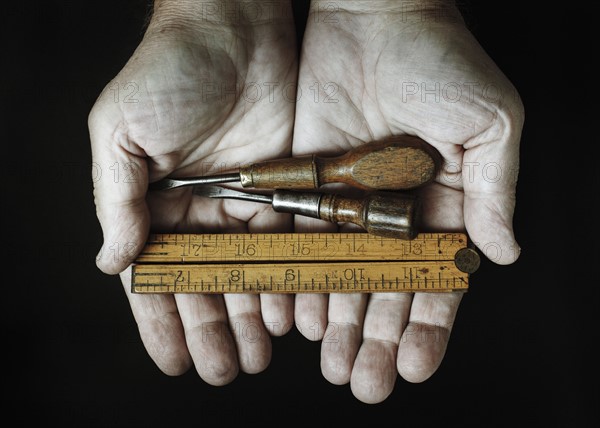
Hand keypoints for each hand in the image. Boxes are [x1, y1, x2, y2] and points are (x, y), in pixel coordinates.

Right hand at [89, 0, 297, 383]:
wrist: (234, 23)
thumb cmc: (168, 69)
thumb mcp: (121, 132)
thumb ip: (115, 200)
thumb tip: (110, 262)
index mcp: (153, 201)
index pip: (154, 275)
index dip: (162, 322)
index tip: (174, 362)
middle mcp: (197, 207)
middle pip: (205, 283)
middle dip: (213, 329)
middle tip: (225, 370)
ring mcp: (241, 199)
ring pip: (248, 271)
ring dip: (252, 314)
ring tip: (260, 355)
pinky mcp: (282, 186)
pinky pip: (286, 241)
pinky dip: (288, 277)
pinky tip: (293, 311)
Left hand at [292, 1, 523, 402]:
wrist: (375, 15)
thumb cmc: (441, 60)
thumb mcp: (489, 123)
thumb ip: (495, 191)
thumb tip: (507, 253)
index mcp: (445, 206)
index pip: (437, 280)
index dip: (427, 326)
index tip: (412, 366)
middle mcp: (397, 213)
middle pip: (385, 289)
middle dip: (374, 337)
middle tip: (362, 381)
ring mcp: (351, 203)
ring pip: (341, 275)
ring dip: (336, 320)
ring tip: (329, 361)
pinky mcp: (311, 185)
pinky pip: (304, 240)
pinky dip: (299, 277)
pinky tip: (295, 315)